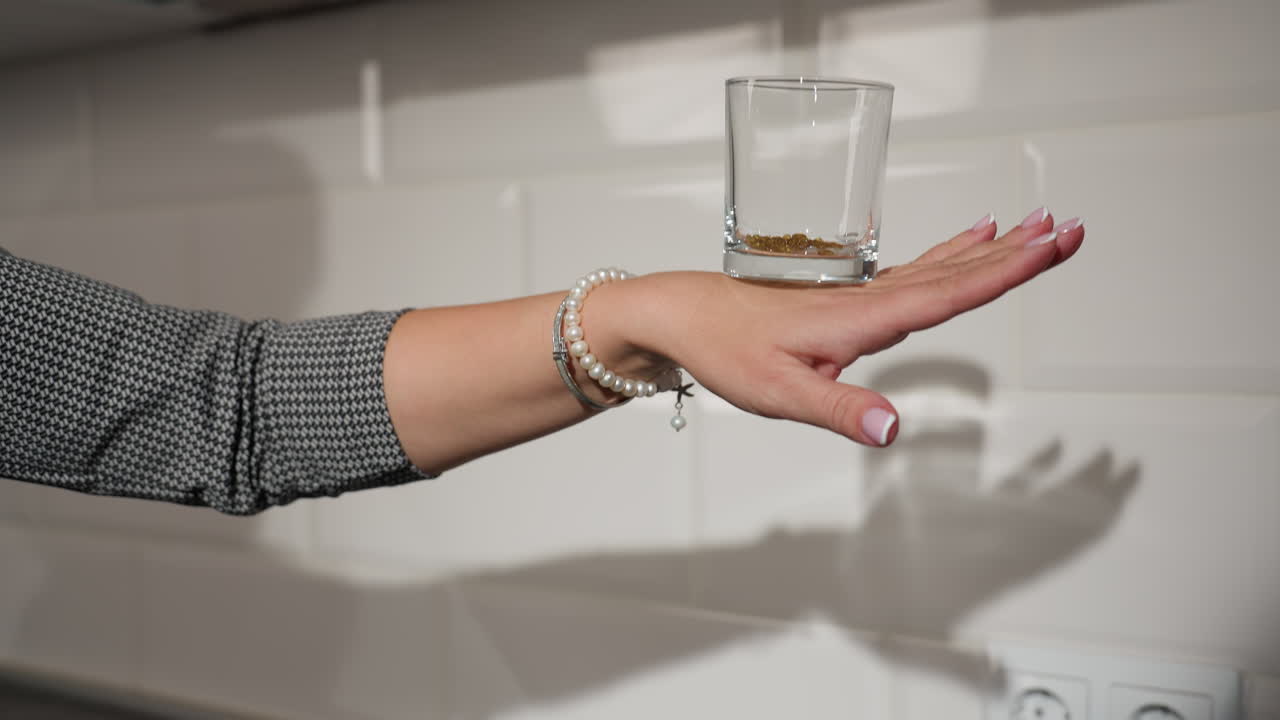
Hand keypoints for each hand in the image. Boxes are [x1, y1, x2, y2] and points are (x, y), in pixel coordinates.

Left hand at [632, 210, 1082, 445]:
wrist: (686, 315)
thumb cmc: (728, 350)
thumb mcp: (779, 393)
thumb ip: (839, 410)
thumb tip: (892, 430)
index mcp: (860, 319)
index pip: (948, 295)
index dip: (1004, 273)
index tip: (1052, 246)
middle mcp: (868, 299)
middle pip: (957, 273)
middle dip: (1017, 252)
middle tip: (1070, 228)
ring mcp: (862, 294)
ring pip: (941, 268)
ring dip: (992, 249)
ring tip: (1038, 225)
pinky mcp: (851, 298)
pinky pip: (917, 271)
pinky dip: (952, 254)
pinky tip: (969, 242)